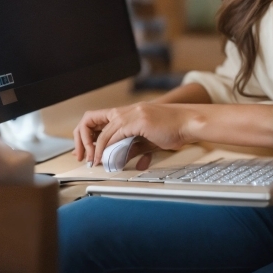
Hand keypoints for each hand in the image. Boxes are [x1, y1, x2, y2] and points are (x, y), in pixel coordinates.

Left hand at [73, 102, 189, 165]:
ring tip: (95, 162)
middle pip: (91, 119)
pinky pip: (116, 135)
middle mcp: (127, 110)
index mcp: (128, 112)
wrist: (189, 122)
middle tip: (83, 156)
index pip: (97, 119)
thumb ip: (132, 147)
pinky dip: (108, 148)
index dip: (87, 134)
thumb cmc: (174, 129)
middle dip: (82, 139)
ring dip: (96, 149)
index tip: (86, 151)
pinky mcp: (139, 120)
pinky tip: (107, 158)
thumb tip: (120, 159)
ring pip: (104, 131)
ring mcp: (132, 113)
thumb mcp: (148, 140)